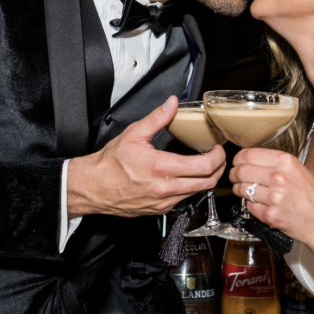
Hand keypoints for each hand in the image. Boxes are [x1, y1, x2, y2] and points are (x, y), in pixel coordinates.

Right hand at [67, 97, 226, 216]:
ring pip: (197, 192)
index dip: (218, 156)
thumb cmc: (111, 163)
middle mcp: (165, 188)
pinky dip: (191, 188)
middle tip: (218, 157)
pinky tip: (187, 176)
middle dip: (219, 169)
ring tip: (205, 165)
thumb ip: (157, 118)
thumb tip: (172, 103)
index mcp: (161, 167)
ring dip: (206, 179)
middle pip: (207, 183)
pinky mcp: (159, 209)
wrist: (94, 187)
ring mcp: (164, 201)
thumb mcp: (134, 133)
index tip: (218, 148)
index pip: (204, 166)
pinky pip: (183, 199)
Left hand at [230, 148, 313, 246]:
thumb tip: (249, 159)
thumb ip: (275, 163)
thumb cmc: (312, 197)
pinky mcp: (270, 216)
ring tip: (247, 192)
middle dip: (234, 175)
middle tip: (236, 178)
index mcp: (286, 162)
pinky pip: (249, 207)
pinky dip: (251, 206)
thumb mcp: (298, 170)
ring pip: (241, 189)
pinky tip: (260, 205)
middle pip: (241, 171)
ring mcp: (274, 198)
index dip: (238, 159)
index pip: (248, 155)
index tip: (238, 163)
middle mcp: (279, 177)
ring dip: (240, 190)